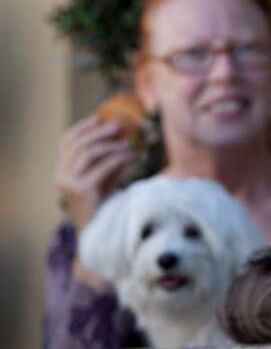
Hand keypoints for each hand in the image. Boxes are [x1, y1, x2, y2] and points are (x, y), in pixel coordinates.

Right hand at [55, 115, 136, 234]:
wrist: (99, 230)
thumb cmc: (103, 203)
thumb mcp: (105, 177)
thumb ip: (109, 159)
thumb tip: (125, 137)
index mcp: (61, 171)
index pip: (65, 142)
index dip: (81, 128)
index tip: (97, 118)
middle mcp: (61, 176)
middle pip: (78, 144)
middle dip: (99, 133)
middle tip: (118, 126)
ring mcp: (69, 183)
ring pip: (89, 153)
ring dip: (111, 146)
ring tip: (129, 145)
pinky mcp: (82, 190)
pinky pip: (102, 167)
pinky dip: (118, 159)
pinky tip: (132, 157)